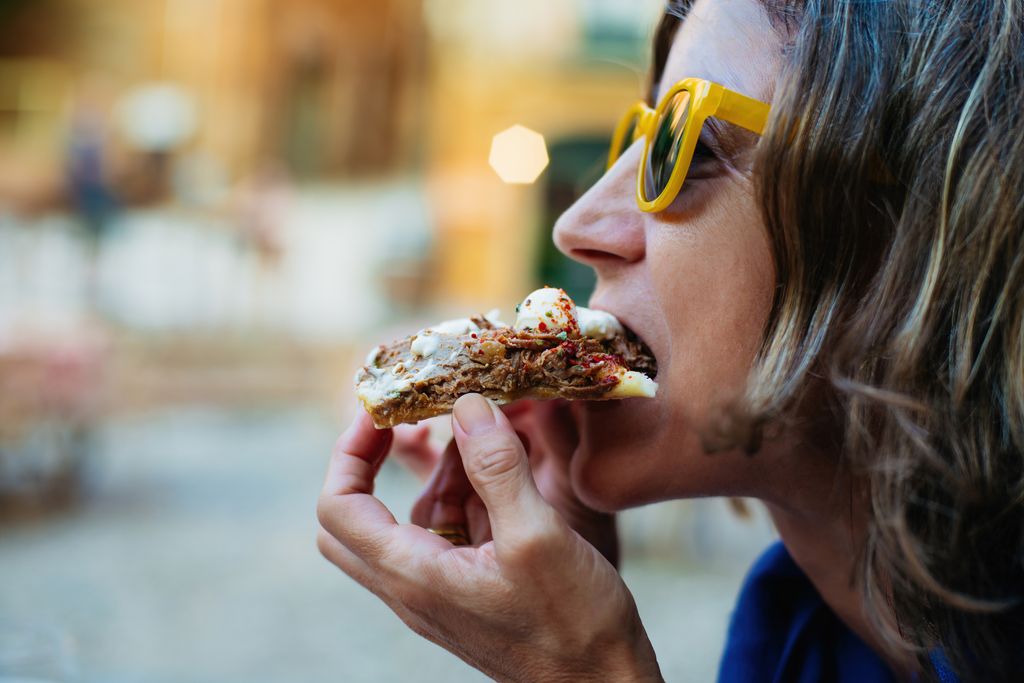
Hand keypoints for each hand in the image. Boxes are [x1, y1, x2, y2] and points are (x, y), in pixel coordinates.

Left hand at [317, 396, 661, 682]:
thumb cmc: (573, 625)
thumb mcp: (537, 535)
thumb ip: (497, 468)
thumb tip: (468, 405)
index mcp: (412, 574)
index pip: (339, 506)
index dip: (349, 450)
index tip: (381, 410)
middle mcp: (413, 584)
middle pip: (355, 517)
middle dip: (372, 462)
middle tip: (406, 421)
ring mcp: (440, 589)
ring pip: (409, 520)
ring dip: (436, 472)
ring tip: (481, 432)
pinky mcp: (469, 589)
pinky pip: (449, 532)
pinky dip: (466, 493)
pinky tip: (504, 469)